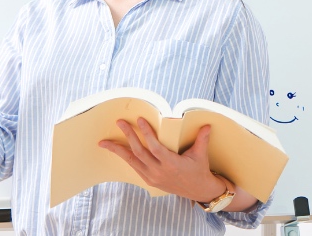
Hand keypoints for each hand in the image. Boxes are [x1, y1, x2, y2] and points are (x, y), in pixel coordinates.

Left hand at [98, 119, 225, 202]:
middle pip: (139, 152)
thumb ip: (202, 139)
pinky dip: (124, 157)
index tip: (140, 120)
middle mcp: (159, 171)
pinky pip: (134, 167)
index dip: (146, 133)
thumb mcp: (201, 155)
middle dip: (128, 135)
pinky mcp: (149, 180)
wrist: (198, 191)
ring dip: (118, 150)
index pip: (155, 147)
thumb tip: (207, 125)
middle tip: (120, 122)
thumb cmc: (199, 170)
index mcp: (172, 164)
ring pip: (132, 161)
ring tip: (104, 142)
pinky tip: (116, 150)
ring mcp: (152, 177)